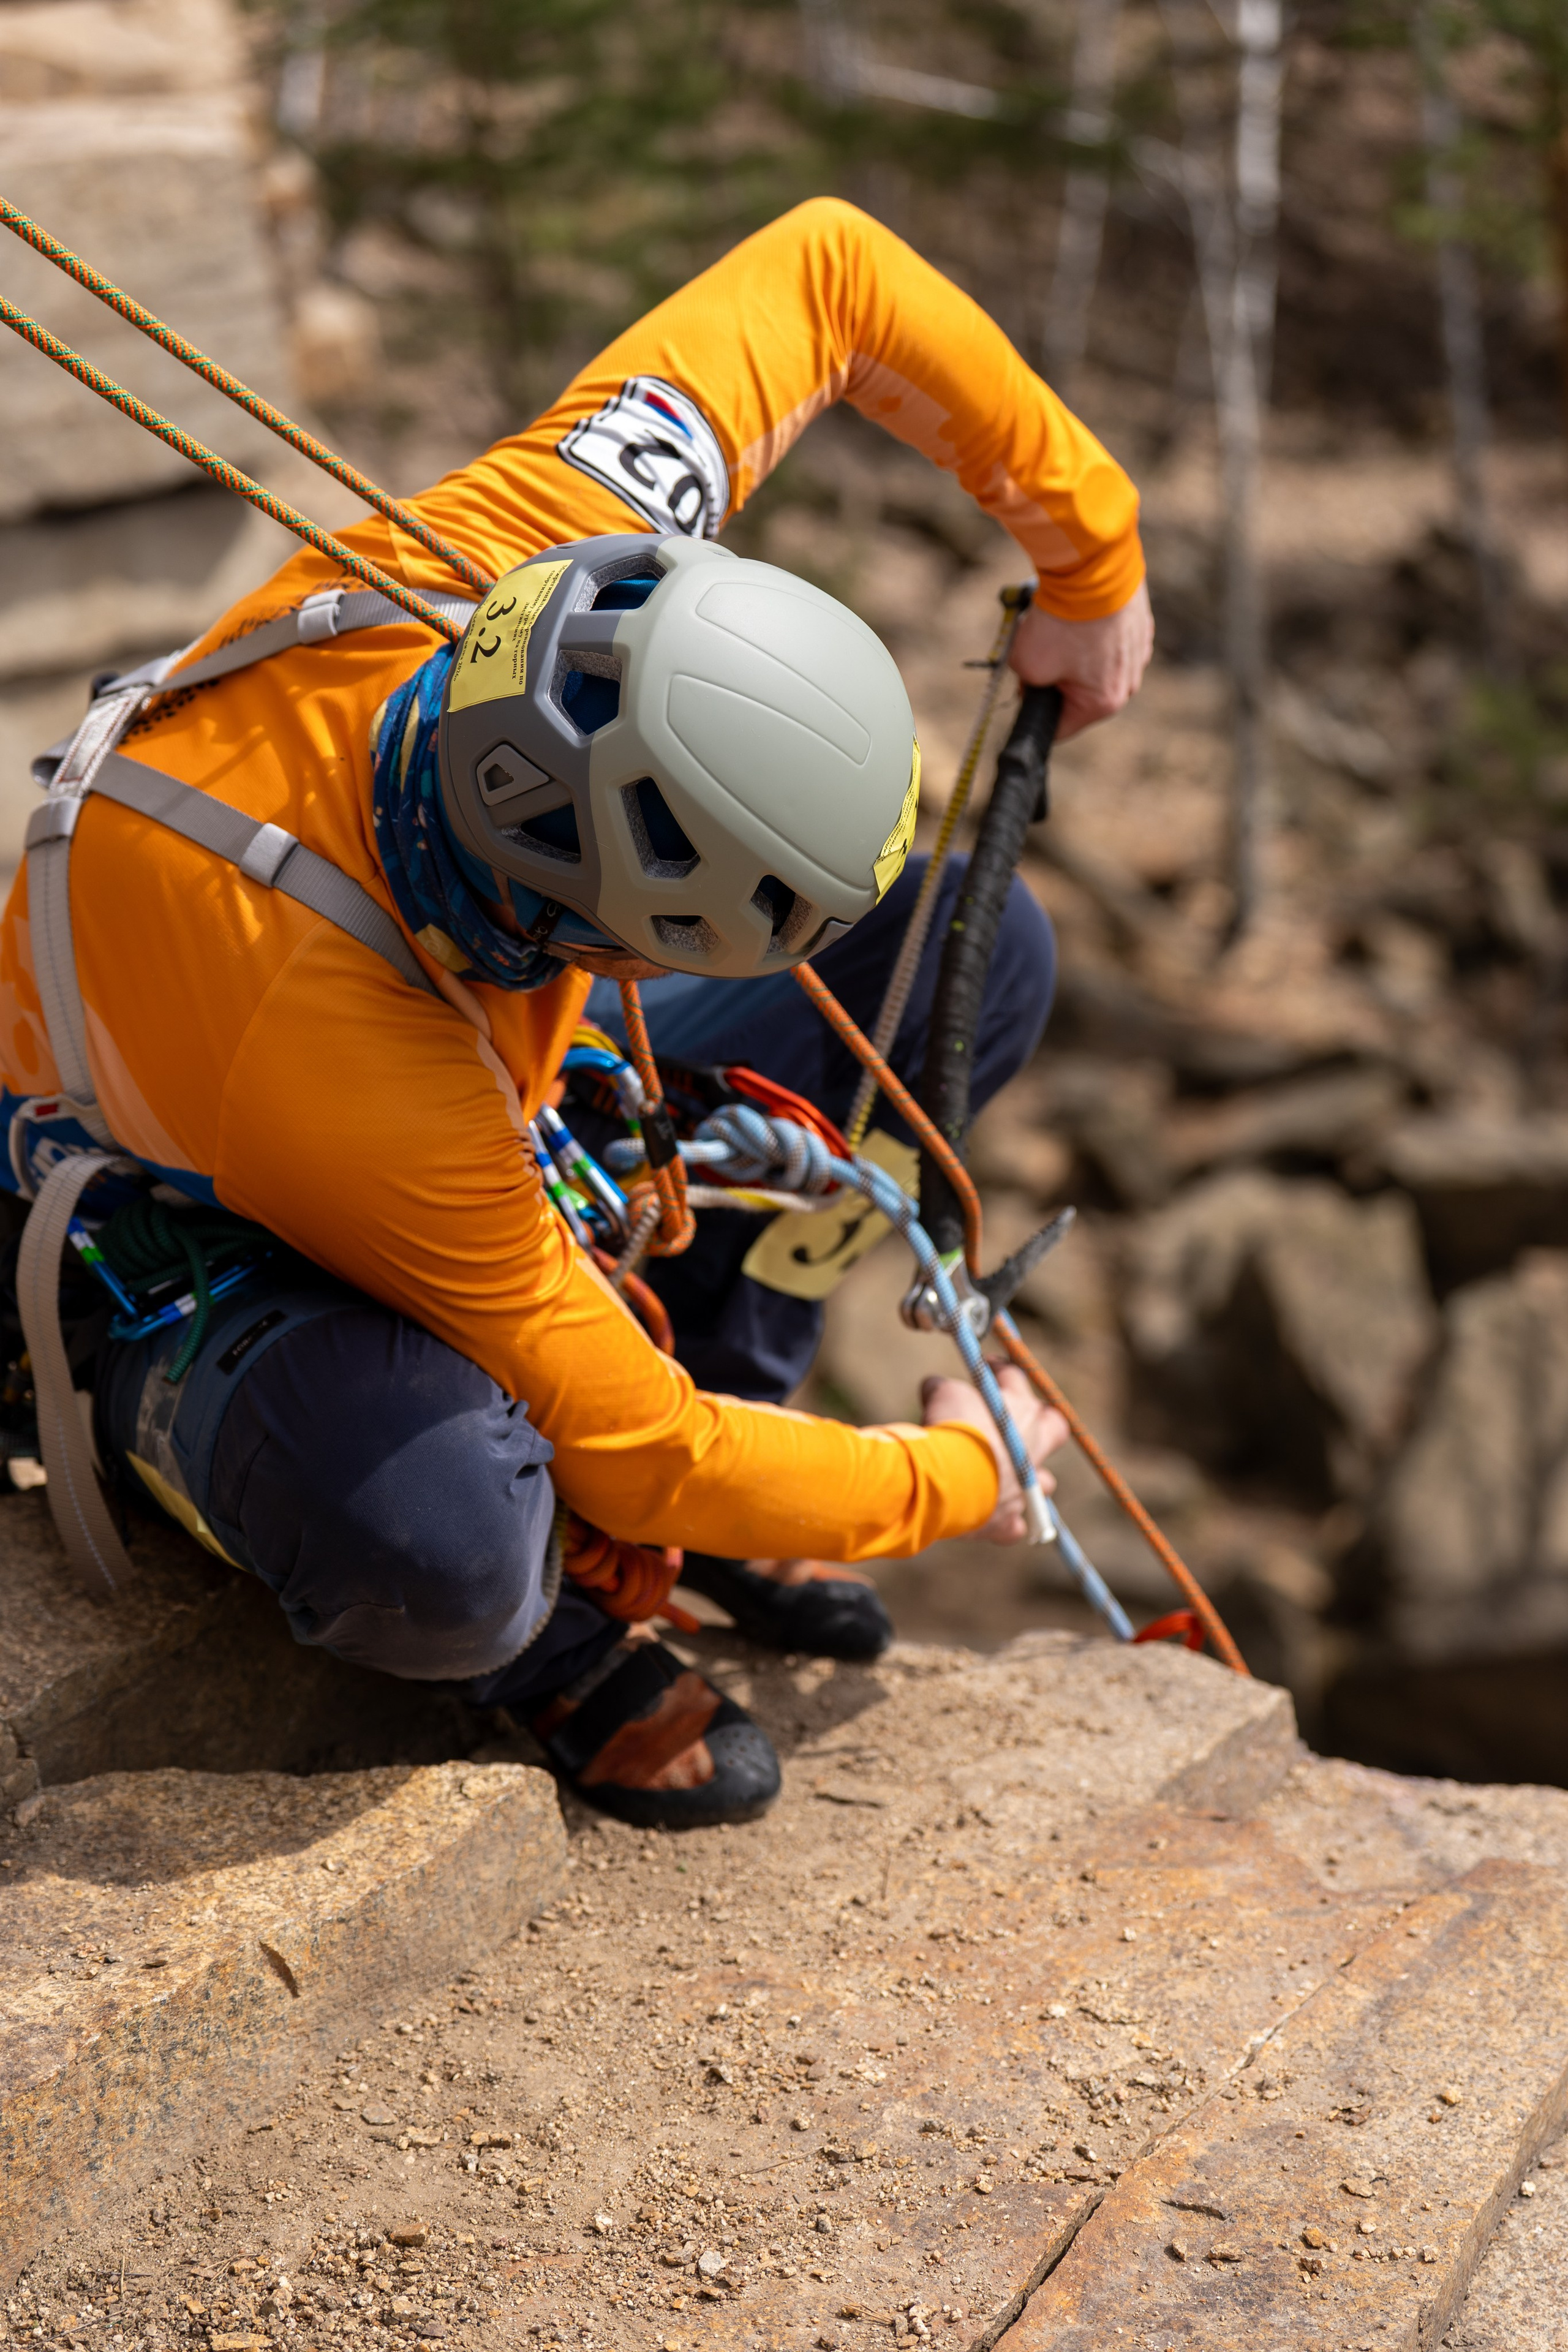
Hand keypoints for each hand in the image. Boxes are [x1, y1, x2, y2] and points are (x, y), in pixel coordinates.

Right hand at [921, 1364, 1069, 1544]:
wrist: (949, 1478)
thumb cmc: (951, 1428)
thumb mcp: (943, 1394)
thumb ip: (943, 1388)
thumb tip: (934, 1386)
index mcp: (1021, 1409)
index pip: (1017, 1379)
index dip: (1001, 1371)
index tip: (986, 1368)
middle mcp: (1032, 1448)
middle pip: (1054, 1428)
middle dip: (1040, 1424)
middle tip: (1013, 1423)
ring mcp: (1024, 1487)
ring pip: (1042, 1482)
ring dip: (1029, 1479)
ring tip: (1005, 1476)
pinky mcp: (1008, 1520)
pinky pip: (1016, 1526)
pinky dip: (1006, 1523)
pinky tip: (992, 1519)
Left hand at [1009, 577, 1153, 742]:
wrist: (1093, 566)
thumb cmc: (1061, 621)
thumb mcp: (1024, 664)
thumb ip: (1026, 686)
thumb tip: (1032, 684)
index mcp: (1104, 703)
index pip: (1061, 728)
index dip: (1034, 712)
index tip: (1023, 691)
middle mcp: (1129, 683)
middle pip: (1079, 695)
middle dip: (1056, 678)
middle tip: (1040, 651)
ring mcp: (1139, 653)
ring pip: (1094, 666)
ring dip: (1073, 653)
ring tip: (1059, 626)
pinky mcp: (1141, 626)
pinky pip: (1108, 641)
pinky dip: (1091, 631)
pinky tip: (1078, 614)